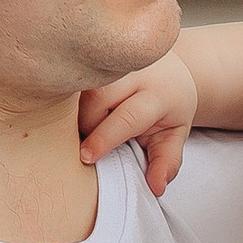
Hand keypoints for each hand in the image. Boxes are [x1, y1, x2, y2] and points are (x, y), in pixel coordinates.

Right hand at [80, 51, 199, 191]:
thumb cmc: (169, 107)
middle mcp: (135, 71)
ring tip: (80, 124)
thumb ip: (166, 161)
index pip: (128, 117)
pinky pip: (75, 74)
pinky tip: (69, 107)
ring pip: (82, 84)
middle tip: (87, 139)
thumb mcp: (174, 135)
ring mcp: (114, 59)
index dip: (104, 138)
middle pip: (98, 98)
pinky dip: (67, 94)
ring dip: (73, 109)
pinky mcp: (97, 55)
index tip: (86, 157)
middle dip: (86, 124)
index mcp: (157, 94)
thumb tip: (156, 188)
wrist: (171, 67)